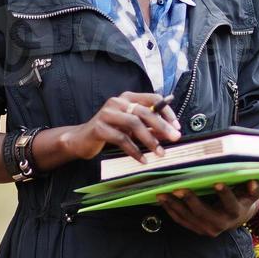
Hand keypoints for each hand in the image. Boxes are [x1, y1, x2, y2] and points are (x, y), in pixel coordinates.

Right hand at [59, 92, 179, 162]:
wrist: (81, 140)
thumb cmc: (110, 132)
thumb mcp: (132, 128)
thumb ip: (150, 128)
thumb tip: (171, 133)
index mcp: (128, 98)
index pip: (153, 98)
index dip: (167, 112)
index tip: (177, 126)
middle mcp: (118, 101)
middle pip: (145, 111)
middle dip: (162, 126)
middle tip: (174, 138)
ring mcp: (107, 113)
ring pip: (134, 124)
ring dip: (149, 140)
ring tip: (159, 153)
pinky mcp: (99, 127)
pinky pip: (121, 138)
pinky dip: (134, 150)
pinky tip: (142, 159)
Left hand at [156, 181, 258, 236]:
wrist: (239, 217)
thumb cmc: (244, 199)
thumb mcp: (253, 194)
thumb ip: (255, 188)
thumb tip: (253, 182)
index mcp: (235, 213)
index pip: (231, 204)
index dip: (225, 194)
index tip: (218, 183)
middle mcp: (221, 224)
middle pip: (204, 213)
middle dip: (190, 201)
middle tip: (179, 189)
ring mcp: (207, 229)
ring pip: (189, 218)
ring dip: (175, 205)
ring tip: (163, 193)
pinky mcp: (197, 229)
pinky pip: (182, 221)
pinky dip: (171, 211)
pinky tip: (163, 200)